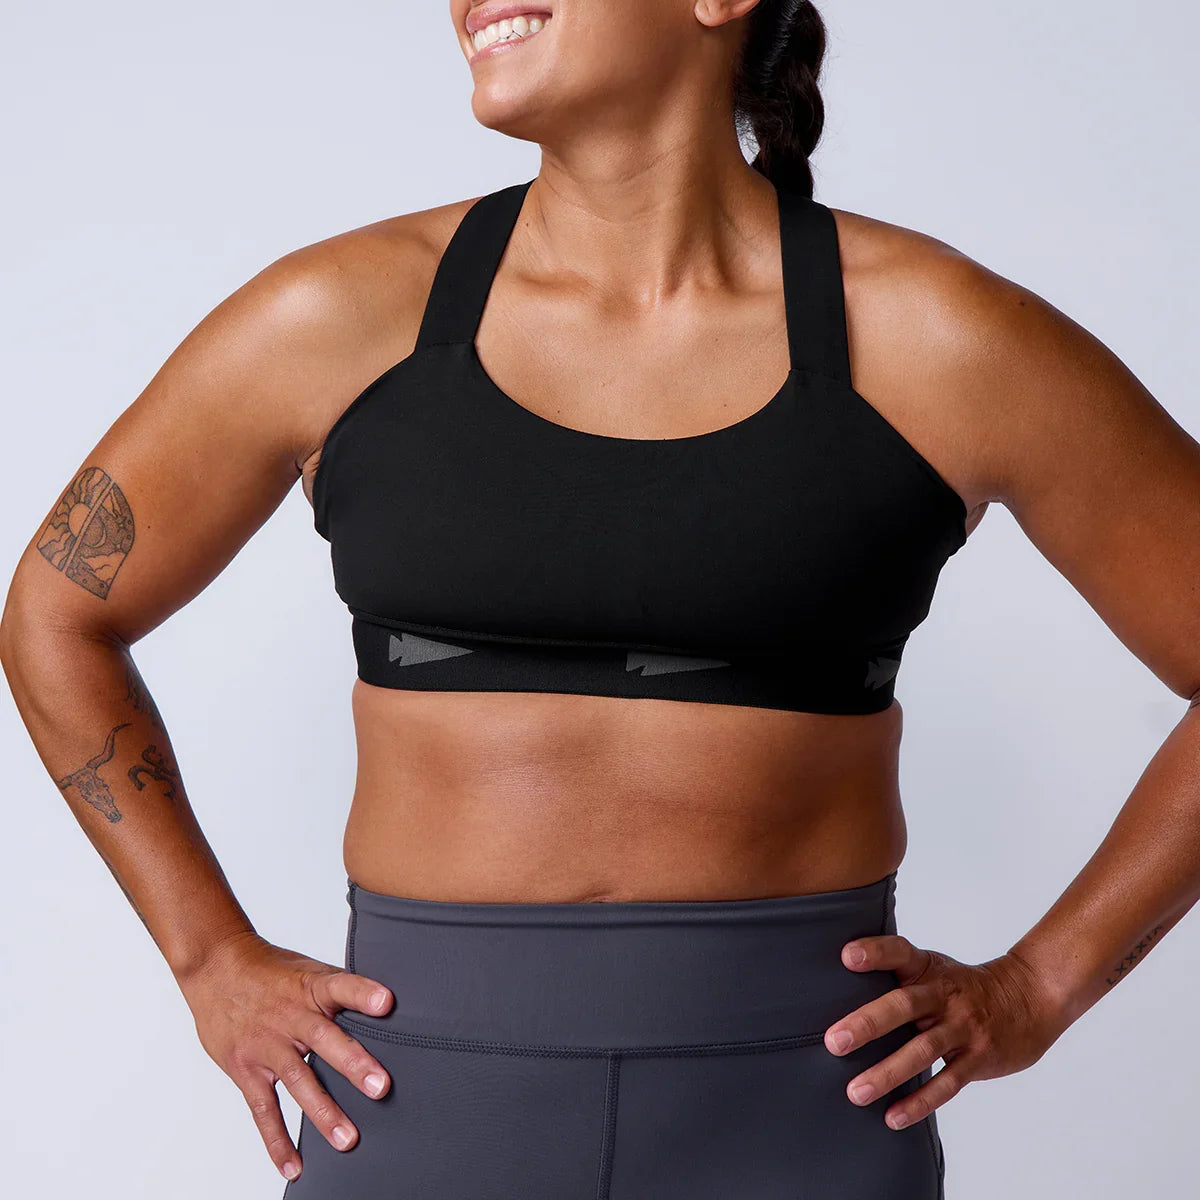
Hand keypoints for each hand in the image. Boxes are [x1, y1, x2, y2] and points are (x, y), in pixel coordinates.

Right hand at [177, 930, 394, 1182]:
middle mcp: (291, 1016)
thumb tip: (385, 1007)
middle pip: (324, 1039)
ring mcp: (267, 1044)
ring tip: (347, 1139)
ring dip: (323, 1111)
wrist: (216, 967)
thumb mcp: (307, 970)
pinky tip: (294, 1165)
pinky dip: (277, 1140)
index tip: (387, 1002)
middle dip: (353, 1064)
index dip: (364, 992)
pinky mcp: (246, 1069)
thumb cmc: (271, 971)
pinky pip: (264, 1109)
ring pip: (298, 1080)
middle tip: (380, 1087)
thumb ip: (340, 991)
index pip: (341, 985)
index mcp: (311, 987)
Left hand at [823, 935, 1067, 1130]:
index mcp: (927, 968)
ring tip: (855, 1092)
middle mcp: (943, 995)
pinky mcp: (978, 1058)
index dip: (874, 952)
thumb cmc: (962, 986)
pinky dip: (919, 1101)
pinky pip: (946, 1083)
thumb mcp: (932, 968)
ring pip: (922, 1050)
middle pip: (903, 1006)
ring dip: (887, 1073)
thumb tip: (834, 986)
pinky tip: (893, 1116)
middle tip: (833, 1042)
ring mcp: (963, 1027)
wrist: (1028, 998)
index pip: (899, 952)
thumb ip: (895, 974)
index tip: (846, 957)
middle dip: (867, 1024)